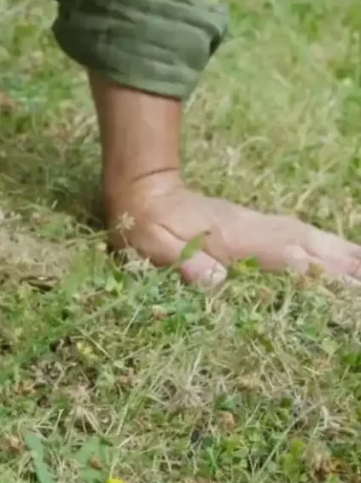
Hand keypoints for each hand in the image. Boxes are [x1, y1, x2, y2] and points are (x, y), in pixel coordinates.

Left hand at [91, 73, 360, 285]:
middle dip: (342, 265)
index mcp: (232, 239)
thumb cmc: (142, 224)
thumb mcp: (151, 245)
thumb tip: (215, 281)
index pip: (285, 258)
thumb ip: (182, 262)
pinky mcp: (254, 224)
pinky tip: (342, 255)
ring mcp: (256, 223)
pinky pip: (299, 234)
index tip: (345, 294)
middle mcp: (252, 229)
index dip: (317, 277)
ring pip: (308, 237)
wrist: (142, 188)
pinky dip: (325, 244)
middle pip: (308, 246)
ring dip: (341, 253)